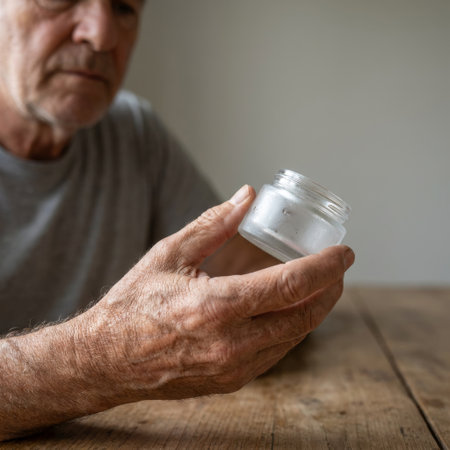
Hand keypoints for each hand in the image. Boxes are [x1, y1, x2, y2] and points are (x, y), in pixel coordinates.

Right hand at [88, 185, 354, 400]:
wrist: (106, 359)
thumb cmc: (133, 303)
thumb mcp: (170, 254)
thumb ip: (213, 223)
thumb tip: (247, 196)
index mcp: (215, 307)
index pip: (289, 286)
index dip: (324, 267)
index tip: (344, 253)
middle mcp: (230, 343)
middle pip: (303, 316)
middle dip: (329, 289)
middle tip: (337, 267)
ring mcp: (233, 368)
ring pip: (294, 337)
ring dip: (315, 309)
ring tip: (321, 285)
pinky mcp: (231, 380)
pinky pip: (275, 352)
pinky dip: (292, 328)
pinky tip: (290, 310)